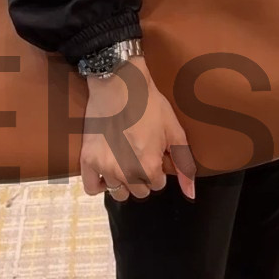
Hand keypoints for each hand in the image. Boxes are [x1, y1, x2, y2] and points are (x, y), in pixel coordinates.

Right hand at [81, 57, 196, 202]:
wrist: (119, 84)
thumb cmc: (149, 105)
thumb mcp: (174, 132)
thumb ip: (184, 166)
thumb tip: (190, 195)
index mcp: (149, 167)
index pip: (157, 185)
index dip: (157, 169)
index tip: (153, 153)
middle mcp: (126, 173)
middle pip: (139, 191)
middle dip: (142, 177)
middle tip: (139, 155)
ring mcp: (104, 167)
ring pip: (118, 192)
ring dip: (123, 181)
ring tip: (124, 161)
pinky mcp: (87, 159)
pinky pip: (91, 188)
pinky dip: (99, 184)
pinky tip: (106, 174)